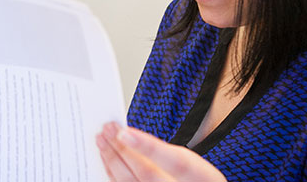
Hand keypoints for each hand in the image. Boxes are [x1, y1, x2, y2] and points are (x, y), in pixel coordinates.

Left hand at [96, 122, 225, 181]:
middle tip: (108, 129)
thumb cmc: (195, 180)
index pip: (177, 163)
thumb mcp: (193, 164)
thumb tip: (129, 134)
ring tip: (102, 140)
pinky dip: (113, 173)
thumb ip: (166, 152)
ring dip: (113, 160)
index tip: (124, 132)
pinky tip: (107, 159)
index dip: (150, 148)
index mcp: (204, 179)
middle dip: (123, 150)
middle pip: (148, 174)